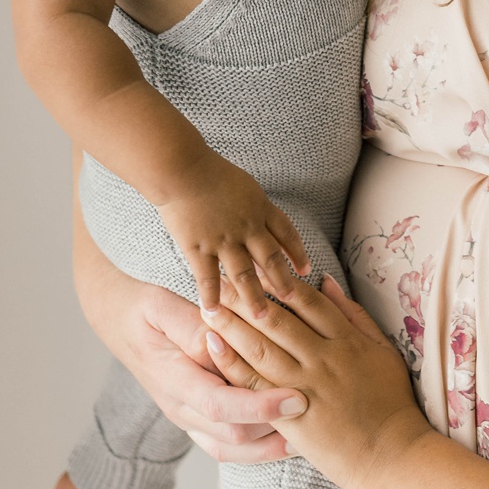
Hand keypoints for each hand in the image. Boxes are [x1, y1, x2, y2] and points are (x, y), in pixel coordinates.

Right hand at [73, 212, 297, 463]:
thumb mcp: (163, 306)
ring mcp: (187, 418)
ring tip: (311, 436)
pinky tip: (289, 437)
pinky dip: (260, 446)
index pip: (218, 404)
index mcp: (172, 378)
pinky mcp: (197, 420)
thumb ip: (193, 325)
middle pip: (232, 436)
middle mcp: (179, 407)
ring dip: (272, 447)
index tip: (296, 398)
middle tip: (318, 416)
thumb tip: (222, 338)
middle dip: (277, 432)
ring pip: (233, 448)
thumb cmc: (145, 308)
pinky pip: (230, 446)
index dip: (259, 406)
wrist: (119, 322)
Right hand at [154, 154, 311, 317]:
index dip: (297, 253)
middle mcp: (247, 227)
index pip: (286, 234)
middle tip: (292, 300)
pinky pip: (207, 277)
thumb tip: (266, 221)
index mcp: (260, 209)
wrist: (182, 169)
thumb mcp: (245, 185)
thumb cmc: (210, 172)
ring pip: (244, 274)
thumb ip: (255, 206)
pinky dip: (211, 296)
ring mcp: (223, 240)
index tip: (306, 270)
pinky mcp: (198, 248)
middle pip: (271, 259)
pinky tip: (214, 312)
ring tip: (262, 318)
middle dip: (283, 282)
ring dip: (254, 297)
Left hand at [192, 275, 427, 488]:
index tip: (256, 267)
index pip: (306, 300)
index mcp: (348, 340)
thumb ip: (355, 316)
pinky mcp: (290, 415)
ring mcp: (305, 386)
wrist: (391, 456)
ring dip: (231, 324)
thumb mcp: (383, 351)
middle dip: (245, 296)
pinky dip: (232, 362)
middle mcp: (324, 358)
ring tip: (208, 306)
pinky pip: (255, 384)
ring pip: (261, 346)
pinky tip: (213, 345)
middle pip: (277, 318)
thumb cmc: (392, 404)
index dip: (278, 280)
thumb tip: (328, 282)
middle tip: (220, 280)